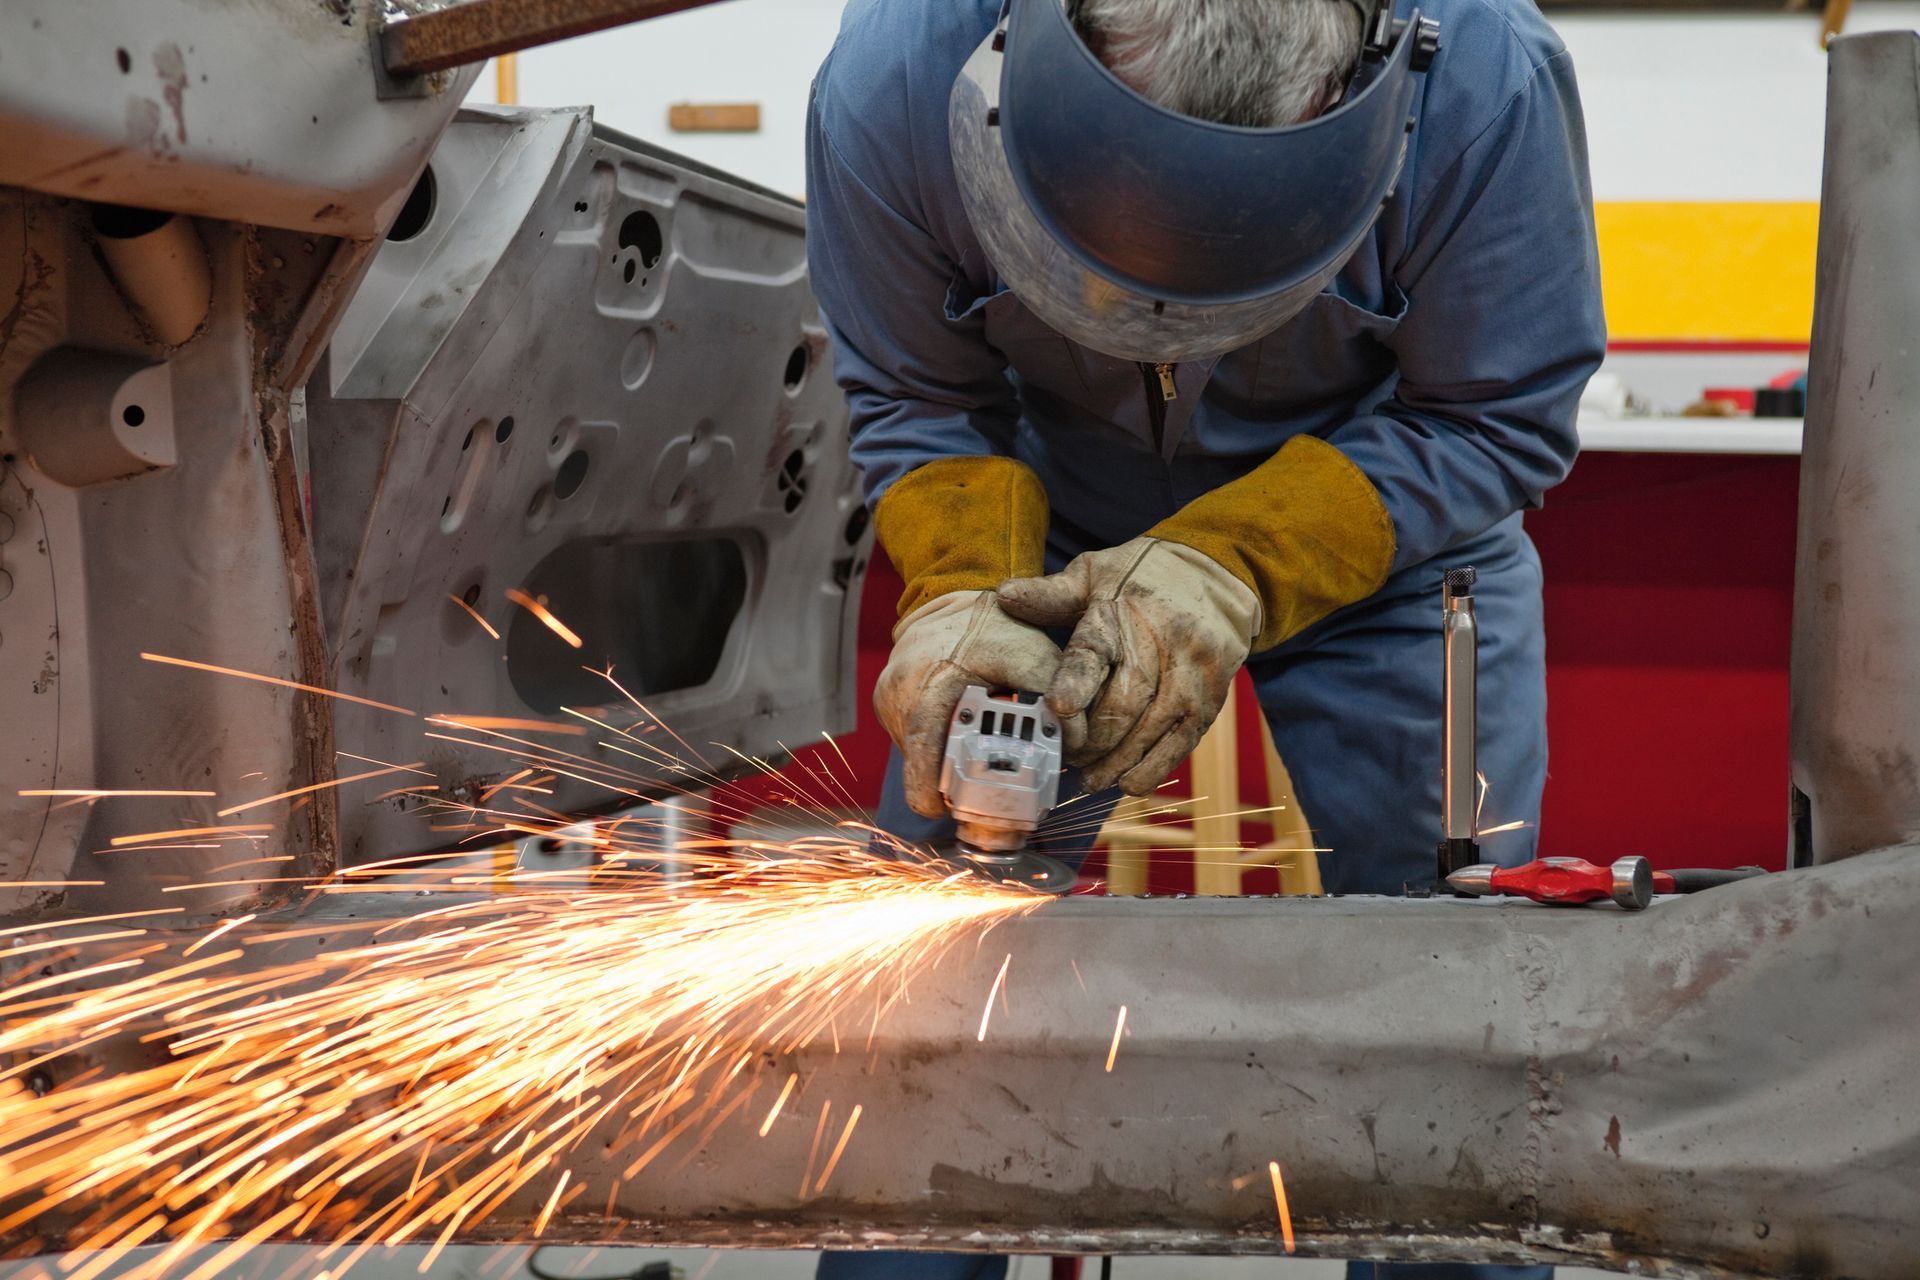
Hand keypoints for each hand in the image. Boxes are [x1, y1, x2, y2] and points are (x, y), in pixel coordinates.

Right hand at [874, 590, 1068, 817]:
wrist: (957, 595)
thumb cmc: (995, 626)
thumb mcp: (1033, 655)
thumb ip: (1058, 697)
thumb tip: (1077, 746)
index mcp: (928, 683)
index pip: (920, 751)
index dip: (929, 790)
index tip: (947, 811)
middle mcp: (898, 692)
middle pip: (916, 762)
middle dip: (946, 786)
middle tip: (976, 804)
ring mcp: (888, 698)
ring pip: (915, 754)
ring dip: (943, 766)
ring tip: (977, 767)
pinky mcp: (889, 702)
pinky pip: (913, 739)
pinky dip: (938, 748)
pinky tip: (963, 740)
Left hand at [996, 537, 1258, 794]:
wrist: (1218, 574)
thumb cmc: (1143, 576)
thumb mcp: (1096, 573)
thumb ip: (1051, 594)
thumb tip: (1003, 597)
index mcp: (1119, 613)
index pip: (1094, 652)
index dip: (1075, 682)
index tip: (1056, 709)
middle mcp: (1159, 644)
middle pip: (1122, 705)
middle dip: (1091, 741)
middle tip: (1066, 761)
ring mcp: (1189, 674)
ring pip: (1149, 730)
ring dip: (1116, 762)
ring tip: (1089, 780)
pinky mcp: (1209, 698)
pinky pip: (1181, 742)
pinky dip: (1153, 767)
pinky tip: (1129, 782)